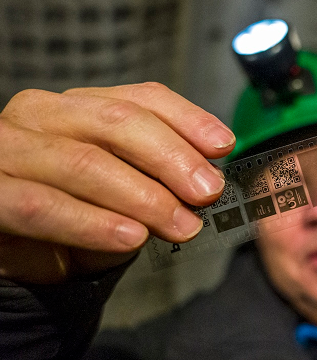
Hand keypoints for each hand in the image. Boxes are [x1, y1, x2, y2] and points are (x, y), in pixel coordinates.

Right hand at [0, 83, 234, 283]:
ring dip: (142, 198)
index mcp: (80, 105)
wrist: (25, 259)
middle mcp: (40, 113)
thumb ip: (163, 176)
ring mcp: (8, 148)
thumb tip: (211, 175)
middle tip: (207, 191)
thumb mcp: (130, 191)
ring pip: (83, 163)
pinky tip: (131, 238)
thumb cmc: (83, 215)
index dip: (187, 119)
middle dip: (171, 158)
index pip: (142, 98)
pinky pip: (42, 205)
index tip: (224, 146)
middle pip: (116, 122)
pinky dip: (92, 223)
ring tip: (181, 226)